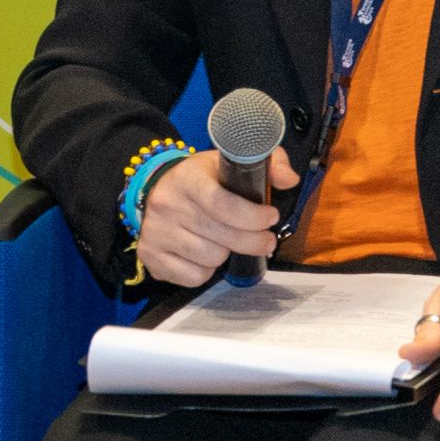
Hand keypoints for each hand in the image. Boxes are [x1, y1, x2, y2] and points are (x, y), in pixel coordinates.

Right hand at [136, 147, 296, 286]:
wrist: (154, 190)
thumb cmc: (201, 180)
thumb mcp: (230, 163)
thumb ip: (268, 163)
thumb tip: (289, 179)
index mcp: (187, 179)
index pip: (223, 205)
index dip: (253, 216)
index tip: (270, 216)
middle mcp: (166, 206)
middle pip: (224, 238)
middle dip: (254, 241)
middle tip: (264, 239)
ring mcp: (156, 233)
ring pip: (212, 259)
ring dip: (226, 254)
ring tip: (224, 241)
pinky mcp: (150, 256)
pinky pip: (194, 277)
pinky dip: (205, 271)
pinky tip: (203, 254)